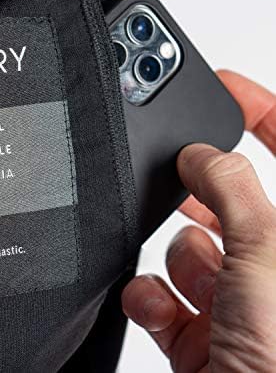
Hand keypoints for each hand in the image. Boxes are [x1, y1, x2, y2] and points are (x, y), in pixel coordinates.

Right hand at [122, 71, 275, 371]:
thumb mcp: (266, 258)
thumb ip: (231, 190)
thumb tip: (200, 155)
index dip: (262, 110)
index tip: (226, 85)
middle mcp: (272, 269)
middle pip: (228, 202)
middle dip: (199, 203)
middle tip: (184, 195)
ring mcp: (236, 300)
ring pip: (188, 249)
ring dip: (180, 262)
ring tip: (191, 285)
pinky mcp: (199, 330)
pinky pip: (161, 293)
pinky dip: (151, 297)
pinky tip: (157, 307)